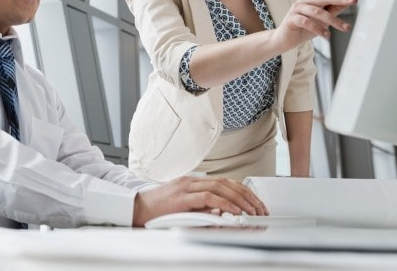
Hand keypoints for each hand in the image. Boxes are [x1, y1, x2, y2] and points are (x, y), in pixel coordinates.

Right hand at [133, 176, 267, 226]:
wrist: (136, 209)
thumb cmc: (157, 211)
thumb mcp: (184, 207)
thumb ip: (202, 207)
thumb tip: (223, 215)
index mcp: (193, 182)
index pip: (225, 182)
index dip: (243, 192)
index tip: (256, 204)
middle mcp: (191, 181)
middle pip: (227, 183)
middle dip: (247, 196)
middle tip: (260, 209)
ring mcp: (186, 187)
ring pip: (221, 188)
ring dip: (240, 200)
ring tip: (252, 212)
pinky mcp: (182, 197)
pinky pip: (208, 198)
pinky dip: (225, 204)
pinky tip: (234, 211)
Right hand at [274, 0, 359, 48]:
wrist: (285, 39)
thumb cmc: (305, 28)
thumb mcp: (324, 18)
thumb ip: (335, 8)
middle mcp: (304, 0)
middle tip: (354, 0)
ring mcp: (296, 9)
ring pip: (317, 11)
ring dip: (333, 20)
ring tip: (345, 28)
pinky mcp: (291, 19)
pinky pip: (306, 22)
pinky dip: (318, 29)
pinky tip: (326, 35)